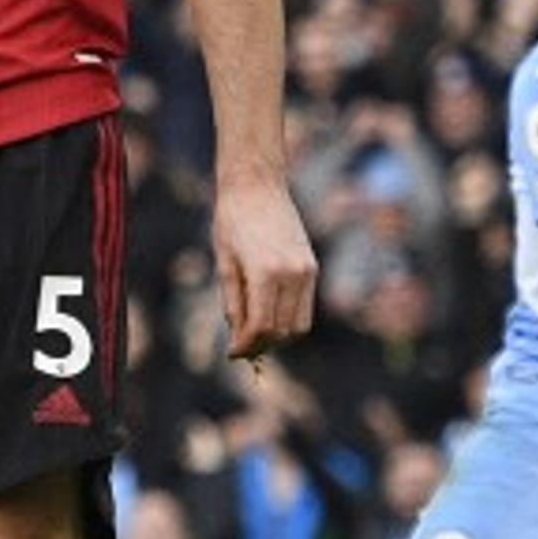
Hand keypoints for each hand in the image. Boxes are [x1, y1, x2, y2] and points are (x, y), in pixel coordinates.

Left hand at [211, 177, 316, 357]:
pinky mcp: (312, 266)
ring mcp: (307, 270)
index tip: (232, 353)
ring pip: (299, 324)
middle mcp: (293, 274)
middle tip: (241, 346)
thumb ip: (234, 303)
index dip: (246, 345)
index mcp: (266, 273)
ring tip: (253, 331)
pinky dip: (288, 318)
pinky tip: (267, 313)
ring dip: (278, 335)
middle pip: (282, 331)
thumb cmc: (231, 221)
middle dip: (262, 344)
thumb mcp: (225, 263)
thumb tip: (238, 337)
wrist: (257, 186)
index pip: (262, 327)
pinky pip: (305, 306)